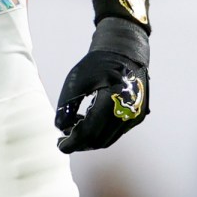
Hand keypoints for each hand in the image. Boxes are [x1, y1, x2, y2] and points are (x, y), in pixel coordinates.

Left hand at [55, 17, 148, 152]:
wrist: (125, 51)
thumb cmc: (98, 63)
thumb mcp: (75, 80)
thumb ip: (66, 106)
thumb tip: (60, 128)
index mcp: (112, 102)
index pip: (89, 133)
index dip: (73, 143)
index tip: (59, 145)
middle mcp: (128, 113)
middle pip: (99, 140)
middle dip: (80, 143)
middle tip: (64, 138)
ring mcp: (135, 116)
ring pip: (108, 138)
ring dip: (90, 138)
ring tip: (75, 129)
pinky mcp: (137, 115)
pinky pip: (116, 132)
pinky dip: (101, 132)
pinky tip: (89, 121)